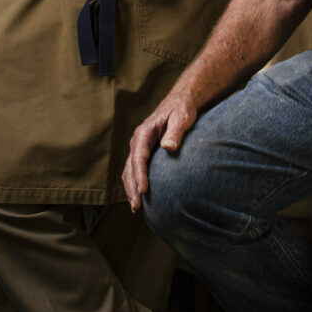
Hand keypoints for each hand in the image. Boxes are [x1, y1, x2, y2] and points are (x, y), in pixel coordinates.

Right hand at [122, 92, 197, 210]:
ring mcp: (139, 147)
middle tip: (137, 206)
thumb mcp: (181, 117)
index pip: (139, 156)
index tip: (143, 190)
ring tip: (136, 208)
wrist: (180, 103)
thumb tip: (168, 147)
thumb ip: (175, 131)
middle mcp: (138, 141)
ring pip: (129, 171)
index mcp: (144, 132)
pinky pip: (135, 171)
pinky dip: (134, 184)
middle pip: (130, 167)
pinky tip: (140, 197)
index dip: (139, 174)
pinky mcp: (144, 153)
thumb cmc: (181, 110)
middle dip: (132, 187)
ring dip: (131, 189)